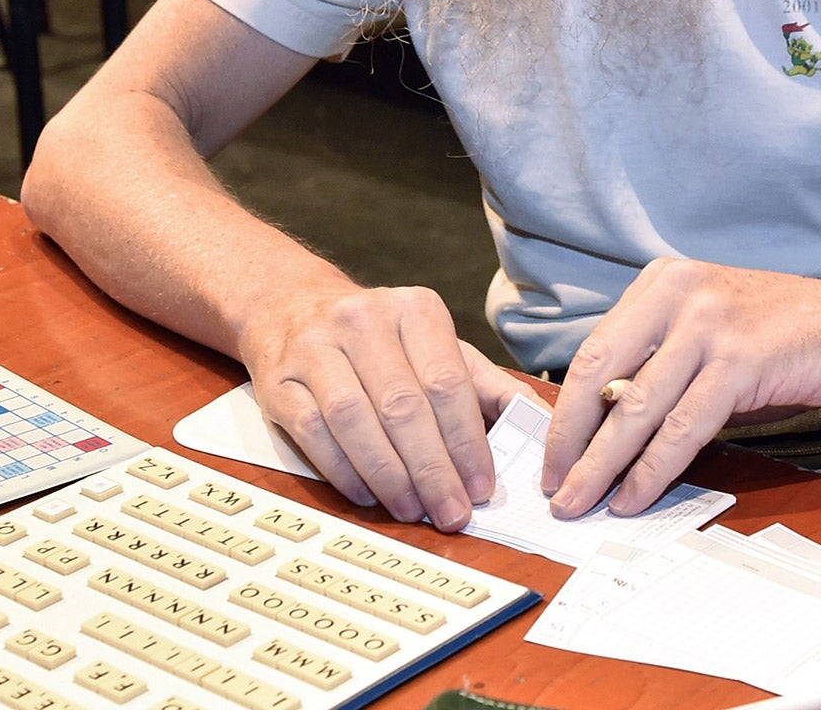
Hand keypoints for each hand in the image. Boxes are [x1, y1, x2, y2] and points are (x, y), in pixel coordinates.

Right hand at [239, 283, 517, 529]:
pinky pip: (316, 432)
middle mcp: (363, 319)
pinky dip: (345, 472)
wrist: (292, 307)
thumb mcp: (436, 347)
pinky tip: (369, 496)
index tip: (481, 488)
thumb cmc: (380, 340)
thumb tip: (541, 426)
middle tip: (452, 514)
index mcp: (414, 310)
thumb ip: (487, 386)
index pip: (447, 383)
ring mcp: (315, 347)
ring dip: (389, 476)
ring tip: (413, 511)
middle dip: (432, 470)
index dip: (466, 442)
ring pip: (356, 420)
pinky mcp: (280, 379)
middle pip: (404, 406)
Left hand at [540, 260, 820, 518]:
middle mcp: (677, 293)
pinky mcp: (742, 358)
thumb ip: (661, 363)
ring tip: (581, 502)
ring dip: (602, 464)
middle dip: (572, 442)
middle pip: (601, 376)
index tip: (551, 456)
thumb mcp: (712, 332)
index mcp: (662, 282)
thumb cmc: (788, 335)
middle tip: (555, 489)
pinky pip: (683, 426)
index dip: (566, 411)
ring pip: (636, 407)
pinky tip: (634, 495)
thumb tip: (603, 426)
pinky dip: (653, 468)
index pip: (594, 352)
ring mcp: (710, 323)